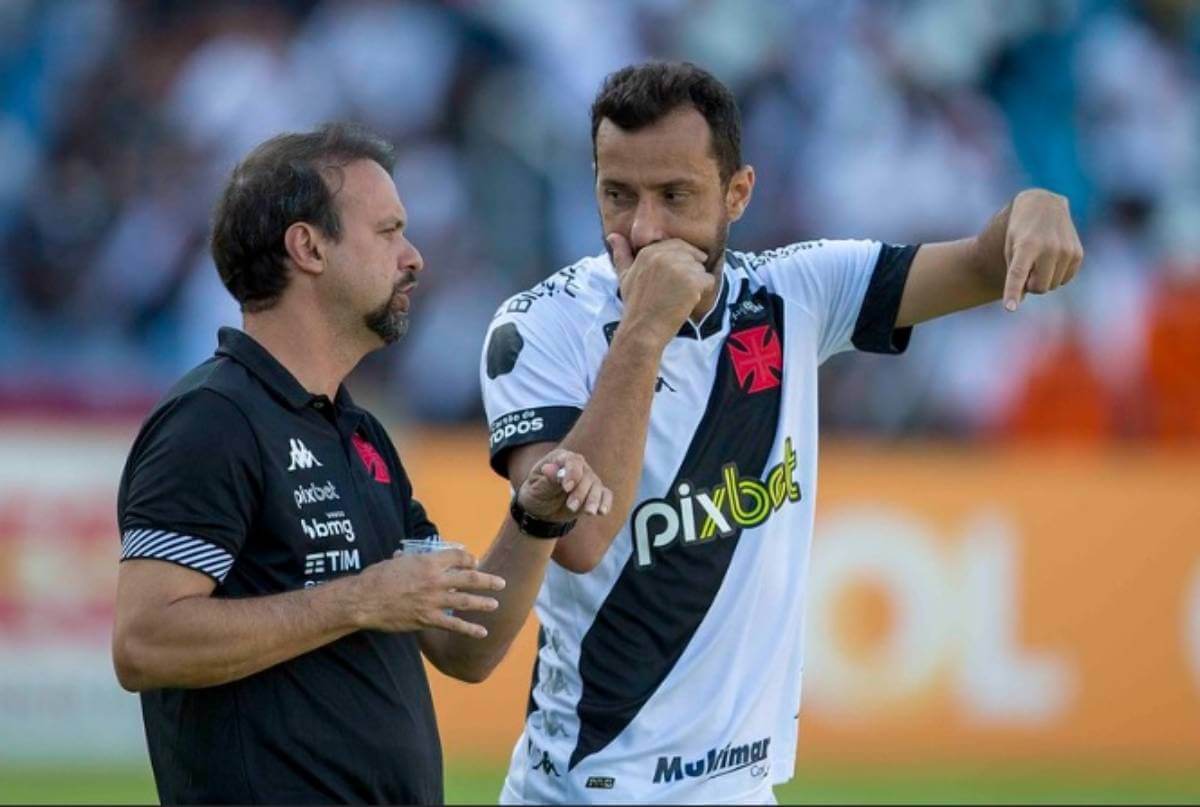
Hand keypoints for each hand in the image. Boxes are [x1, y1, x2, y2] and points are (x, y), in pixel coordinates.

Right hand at [353, 549, 504, 637]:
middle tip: (500, 582)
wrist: (364, 600)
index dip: (468, 558)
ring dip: (483, 603)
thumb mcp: (397, 561)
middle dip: (487, 580)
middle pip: (469, 578)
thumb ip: (410, 560)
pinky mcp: (427, 619)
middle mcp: (435, 580)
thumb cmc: (377, 577)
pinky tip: (482, 632)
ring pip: (465, 601)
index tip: (474, 562)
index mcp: (428, 561)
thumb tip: (408, 557)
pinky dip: (469, 629)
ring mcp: (433, 600)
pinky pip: (453, 625)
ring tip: (495, 604)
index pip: (457, 556)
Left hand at [516, 447, 611, 522]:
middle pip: (586, 475)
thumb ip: (546, 480)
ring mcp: (588, 479)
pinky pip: (605, 495)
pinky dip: (605, 502)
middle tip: (571, 506)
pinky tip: (602, 512)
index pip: (572, 461)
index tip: (566, 488)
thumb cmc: (537, 494)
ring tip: (588, 513)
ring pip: (597, 486)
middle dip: (580, 492)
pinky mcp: (595, 492)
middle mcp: (578, 466)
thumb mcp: (536, 488)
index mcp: (561, 458)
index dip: (572, 473)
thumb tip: (548, 469)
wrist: (542, 509)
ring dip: (593, 500)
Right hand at [608, 233, 713, 344]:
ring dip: (696, 283)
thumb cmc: (635, 305)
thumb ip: (621, 253)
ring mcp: (679, 268)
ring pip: (701, 268)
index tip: (676, 278)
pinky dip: (704, 292)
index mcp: (649, 251)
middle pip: (692, 255)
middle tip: (677, 291)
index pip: (678, 245)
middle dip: (689, 271)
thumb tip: (613, 235)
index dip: (681, 261)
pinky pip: (709, 281)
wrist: (642, 329)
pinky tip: (688, 302)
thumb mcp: (624, 276)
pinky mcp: (692, 282)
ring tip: (680, 297)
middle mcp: (664, 255)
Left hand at [1002, 189, 1084, 310]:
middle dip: (1030, 285)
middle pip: (1038, 287)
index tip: (1009, 308)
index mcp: (1026, 246)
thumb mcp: (1010, 247)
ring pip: (1052, 285)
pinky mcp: (1078, 254)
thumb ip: (1014, 274)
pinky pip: (1065, 280)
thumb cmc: (1020, 231)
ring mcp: (1066, 250)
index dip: (1013, 292)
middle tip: (1027, 268)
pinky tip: (1052, 259)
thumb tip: (1021, 300)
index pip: (1018, 274)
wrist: (1044, 205)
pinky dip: (1056, 275)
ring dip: (1043, 279)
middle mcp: (1048, 248)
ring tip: (1039, 259)